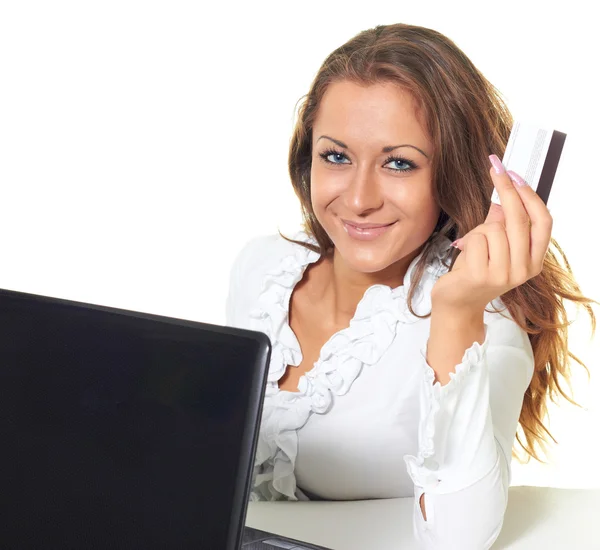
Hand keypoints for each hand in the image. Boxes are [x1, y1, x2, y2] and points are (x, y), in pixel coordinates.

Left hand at [430, 154, 552, 312]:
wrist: (457, 303)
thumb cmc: (475, 271)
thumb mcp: (494, 245)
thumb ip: (502, 223)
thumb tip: (505, 192)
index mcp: (534, 261)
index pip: (543, 222)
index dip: (530, 195)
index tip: (515, 174)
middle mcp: (524, 269)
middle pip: (519, 219)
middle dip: (506, 190)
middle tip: (495, 169)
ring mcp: (504, 274)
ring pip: (494, 229)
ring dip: (478, 229)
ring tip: (472, 245)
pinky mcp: (482, 275)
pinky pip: (476, 239)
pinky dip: (468, 240)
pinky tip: (464, 254)